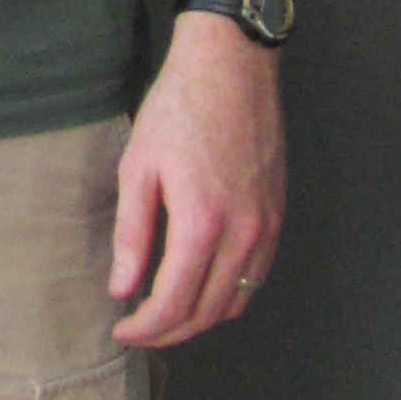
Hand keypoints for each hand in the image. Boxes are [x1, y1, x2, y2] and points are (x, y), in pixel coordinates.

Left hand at [110, 14, 286, 346]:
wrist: (230, 68)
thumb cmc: (177, 110)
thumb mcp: (138, 166)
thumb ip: (132, 234)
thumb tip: (123, 288)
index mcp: (201, 224)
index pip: (174, 303)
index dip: (146, 328)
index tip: (123, 330)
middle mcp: (242, 235)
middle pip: (207, 312)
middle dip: (170, 331)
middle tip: (140, 328)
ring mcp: (266, 228)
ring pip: (236, 302)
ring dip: (200, 318)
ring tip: (166, 313)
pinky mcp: (277, 216)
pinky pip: (255, 277)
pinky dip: (229, 295)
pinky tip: (203, 285)